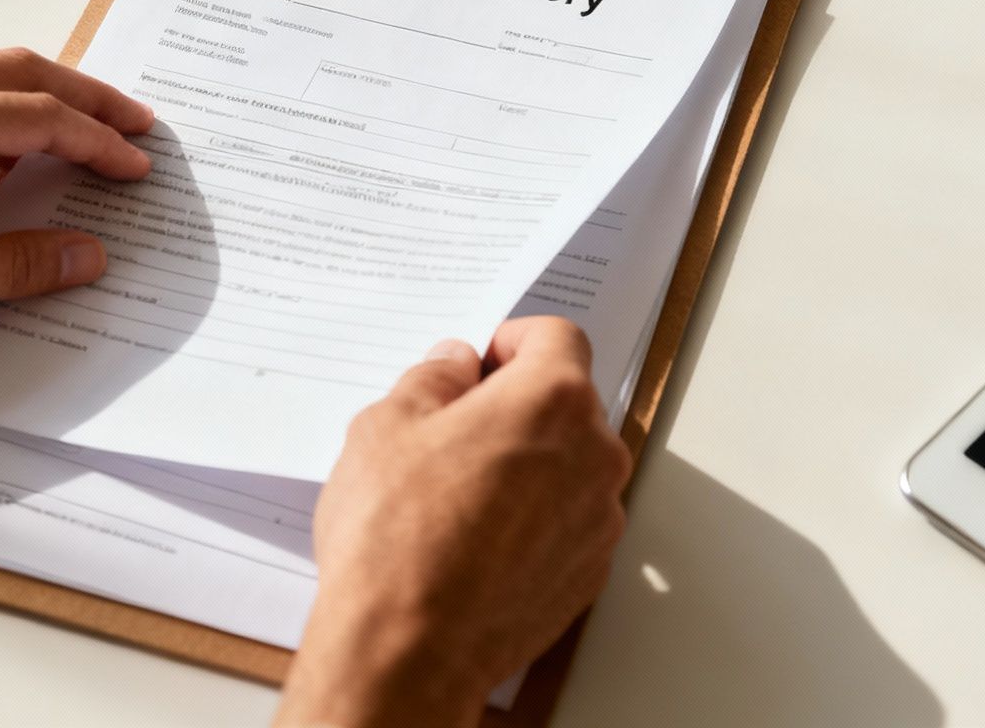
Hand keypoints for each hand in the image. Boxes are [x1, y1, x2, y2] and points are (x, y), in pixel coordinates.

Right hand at [275, 317, 632, 727]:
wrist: (410, 647)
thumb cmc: (398, 537)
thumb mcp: (386, 425)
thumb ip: (433, 378)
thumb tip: (454, 366)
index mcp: (552, 400)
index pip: (557, 338)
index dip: (511, 342)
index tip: (478, 364)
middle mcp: (594, 455)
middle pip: (566, 404)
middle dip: (514, 406)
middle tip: (451, 430)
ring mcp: (598, 519)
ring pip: (567, 465)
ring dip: (526, 464)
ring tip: (456, 495)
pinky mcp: (589, 573)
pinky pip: (566, 523)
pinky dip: (532, 520)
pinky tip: (475, 541)